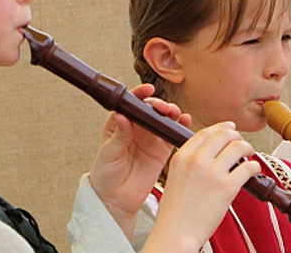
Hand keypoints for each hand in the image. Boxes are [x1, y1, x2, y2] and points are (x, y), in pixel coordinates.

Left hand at [89, 83, 181, 238]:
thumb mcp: (108, 153)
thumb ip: (119, 136)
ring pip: (164, 119)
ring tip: (174, 113)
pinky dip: (180, 126)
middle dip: (159, 104)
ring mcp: (150, 138)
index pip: (131, 104)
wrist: (116, 199)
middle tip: (163, 108)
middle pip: (151, 109)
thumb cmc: (106, 175)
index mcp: (120, 124)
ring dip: (171, 113)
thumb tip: (122, 116)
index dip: (140, 94)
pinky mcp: (162, 150)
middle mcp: (136, 128)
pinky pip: (172, 135)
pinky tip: (185, 121)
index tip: (147, 90)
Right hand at [143, 122, 260, 251]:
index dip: (222, 127)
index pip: (206, 132)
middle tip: (242, 144)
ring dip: (248, 148)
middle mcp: (196, 161)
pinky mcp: (227, 187)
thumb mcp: (175, 178)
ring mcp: (212, 173)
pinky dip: (254, 167)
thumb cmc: (176, 213)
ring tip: (249, 156)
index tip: (230, 128)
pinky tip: (252, 171)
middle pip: (224, 135)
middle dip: (237, 136)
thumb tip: (211, 153)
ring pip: (238, 146)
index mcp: (181, 157)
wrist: (176, 234)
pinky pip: (248, 167)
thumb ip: (189, 163)